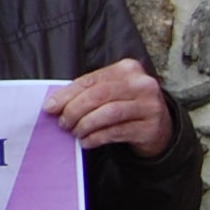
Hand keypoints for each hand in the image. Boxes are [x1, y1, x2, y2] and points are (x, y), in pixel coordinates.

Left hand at [48, 60, 173, 156]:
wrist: (159, 127)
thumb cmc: (125, 105)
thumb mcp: (109, 92)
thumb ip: (85, 92)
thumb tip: (53, 105)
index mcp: (128, 68)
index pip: (90, 80)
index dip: (67, 94)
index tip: (50, 107)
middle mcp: (142, 84)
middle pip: (99, 95)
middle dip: (74, 110)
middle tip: (63, 123)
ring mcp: (150, 105)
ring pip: (108, 113)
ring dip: (85, 125)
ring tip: (75, 132)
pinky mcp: (152, 127)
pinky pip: (117, 132)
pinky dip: (97, 137)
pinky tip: (87, 141)